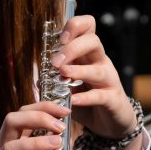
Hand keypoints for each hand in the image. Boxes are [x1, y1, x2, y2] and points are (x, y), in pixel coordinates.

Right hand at [0, 102, 70, 149]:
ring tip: (57, 143)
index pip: (21, 114)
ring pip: (8, 147)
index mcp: (11, 145)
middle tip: (60, 125)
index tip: (65, 110)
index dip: (43, 107)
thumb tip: (65, 138)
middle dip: (38, 116)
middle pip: (11, 121)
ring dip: (36, 141)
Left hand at [50, 15, 139, 149]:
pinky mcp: (113, 99)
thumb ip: (57, 82)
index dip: (75, 25)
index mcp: (89, 54)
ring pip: (98, 69)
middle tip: (55, 62)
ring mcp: (109, 80)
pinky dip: (86, 97)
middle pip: (93, 42)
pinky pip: (100, 95)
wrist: (111, 123)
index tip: (60, 38)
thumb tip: (37, 79)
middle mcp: (101, 63)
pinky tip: (74, 100)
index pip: (88, 26)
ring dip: (78, 70)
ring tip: (63, 75)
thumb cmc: (90, 102)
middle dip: (72, 49)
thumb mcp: (71, 88)